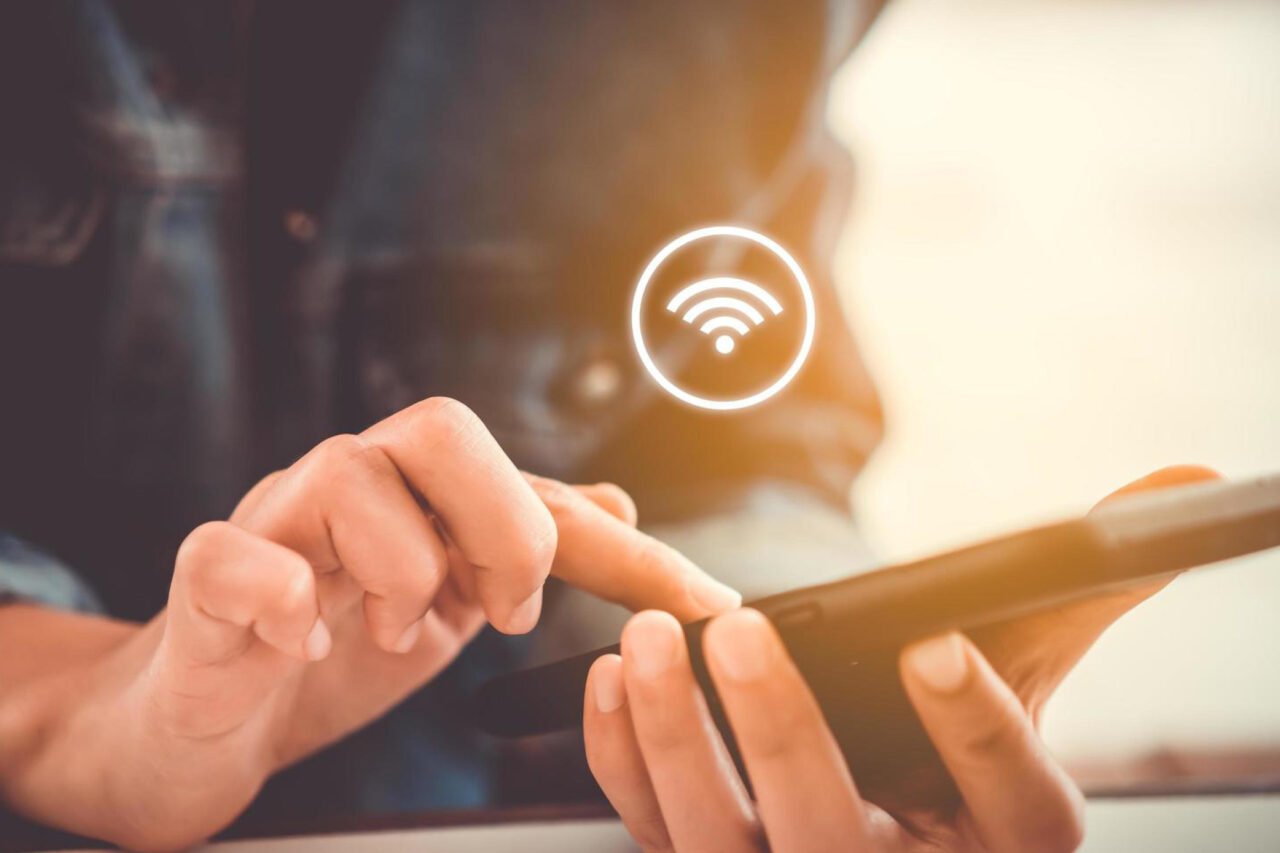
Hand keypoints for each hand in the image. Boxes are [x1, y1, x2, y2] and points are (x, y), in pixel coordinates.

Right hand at [0, 398, 739, 850]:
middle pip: (438, 426)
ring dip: (398, 571)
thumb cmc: (323, 652)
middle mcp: (351, 490)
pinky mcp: (200, 582)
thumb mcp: (447, 608)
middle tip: (499, 609)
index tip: (708, 606)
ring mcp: (271, 526)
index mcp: (420, 500)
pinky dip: (283, 602)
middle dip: (498, 524)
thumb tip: (619, 502)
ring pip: (347, 474)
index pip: (540, 496)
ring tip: (390, 634)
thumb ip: (521, 551)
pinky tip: (305, 644)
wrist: (194, 720)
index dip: (629, 550)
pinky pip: (232, 556)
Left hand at [583, 465, 1217, 851]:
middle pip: (834, 835)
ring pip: (724, 848)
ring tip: (648, 645)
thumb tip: (1192, 481)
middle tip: (741, 627)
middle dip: (781, 729)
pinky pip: (654, 835)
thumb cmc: (962, 726)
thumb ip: (1088, 585)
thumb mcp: (1029, 661)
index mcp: (1005, 836)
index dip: (979, 733)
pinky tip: (610, 685)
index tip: (937, 644)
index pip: (1013, 808)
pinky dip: (625, 766)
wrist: (895, 798)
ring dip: (677, 743)